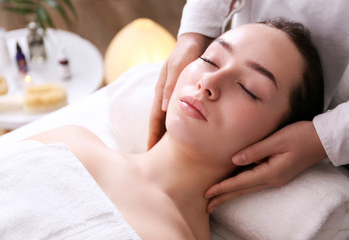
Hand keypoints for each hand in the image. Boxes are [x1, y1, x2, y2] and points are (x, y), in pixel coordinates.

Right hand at [147, 33, 212, 148]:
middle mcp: (167, 97)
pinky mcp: (185, 95)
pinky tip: (188, 135)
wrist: (198, 40)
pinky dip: (182, 126)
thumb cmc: (187, 52)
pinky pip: (182, 115)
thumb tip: (163, 109)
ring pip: (171, 121)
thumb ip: (171, 86)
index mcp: (162, 92)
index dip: (152, 136)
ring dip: (170, 136)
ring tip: (173, 153)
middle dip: (158, 141)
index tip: (150, 152)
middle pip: (161, 123)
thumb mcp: (178, 66)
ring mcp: (175, 97)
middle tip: (159, 159)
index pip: (155, 119)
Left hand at [205, 121, 326, 211]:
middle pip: (242, 190)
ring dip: (231, 193)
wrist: (322, 139)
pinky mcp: (277, 173)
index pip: (240, 182)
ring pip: (248, 188)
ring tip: (216, 199)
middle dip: (223, 197)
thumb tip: (234, 160)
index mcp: (270, 172)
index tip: (207, 193)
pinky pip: (254, 181)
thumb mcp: (277, 140)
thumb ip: (255, 151)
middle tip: (207, 205)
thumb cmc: (301, 136)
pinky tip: (234, 186)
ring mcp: (275, 178)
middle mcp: (272, 179)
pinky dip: (241, 185)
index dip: (222, 188)